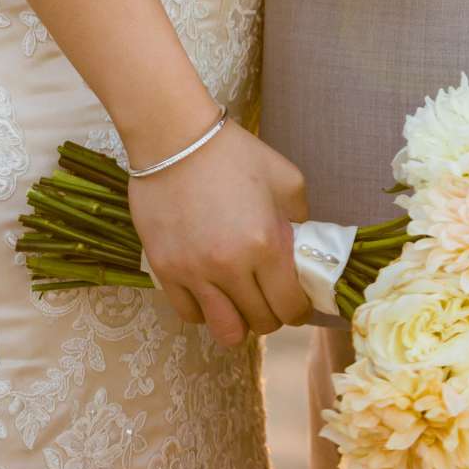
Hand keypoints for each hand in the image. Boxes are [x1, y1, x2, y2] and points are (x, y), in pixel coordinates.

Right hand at [127, 115, 311, 348]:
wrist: (175, 136)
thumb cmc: (234, 153)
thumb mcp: (285, 178)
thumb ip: (302, 220)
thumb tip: (303, 252)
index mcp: (266, 244)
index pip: (290, 307)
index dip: (300, 310)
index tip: (298, 301)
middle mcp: (230, 266)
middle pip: (261, 324)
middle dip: (271, 313)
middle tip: (269, 294)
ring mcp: (194, 272)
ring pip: (226, 331)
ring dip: (239, 321)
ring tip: (239, 300)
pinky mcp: (165, 270)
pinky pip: (190, 315)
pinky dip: (205, 310)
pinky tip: (211, 289)